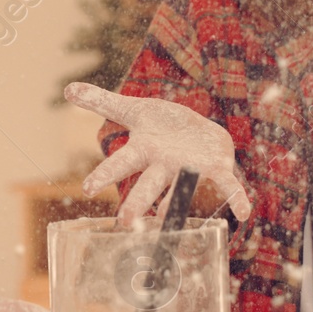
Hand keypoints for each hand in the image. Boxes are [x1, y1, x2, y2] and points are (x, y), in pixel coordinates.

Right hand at [64, 81, 251, 225]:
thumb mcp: (134, 110)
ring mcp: (191, 170)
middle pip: (148, 186)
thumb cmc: (163, 126)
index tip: (88, 189)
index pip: (120, 164)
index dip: (104, 175)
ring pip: (181, 191)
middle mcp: (165, 166)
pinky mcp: (217, 169)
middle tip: (125, 222)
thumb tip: (67, 89)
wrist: (200, 134)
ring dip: (174, 207)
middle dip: (136, 203)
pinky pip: (227, 186)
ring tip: (166, 221)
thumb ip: (102, 102)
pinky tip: (245, 213)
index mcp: (144, 151)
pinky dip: (237, 199)